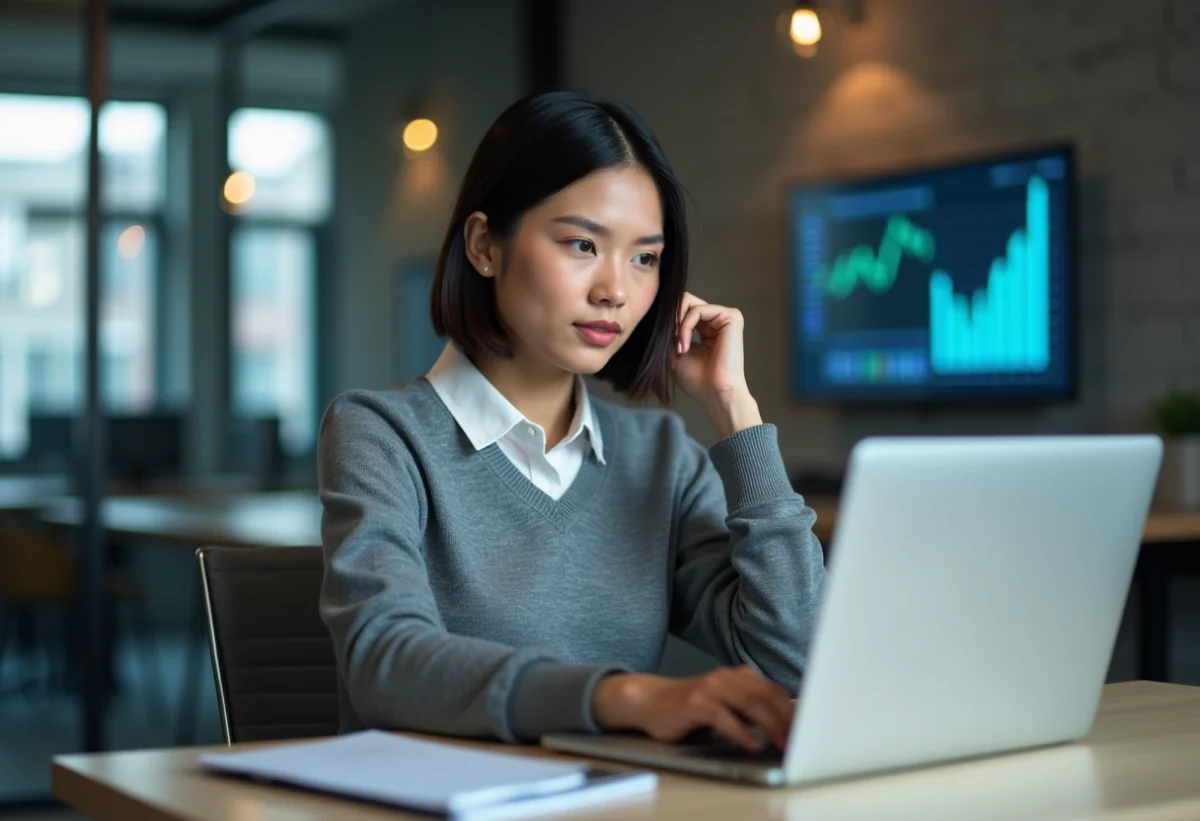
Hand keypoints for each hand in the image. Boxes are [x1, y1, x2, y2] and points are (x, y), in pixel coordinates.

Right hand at [590, 666, 794, 751]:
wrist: (649, 701)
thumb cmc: (689, 707)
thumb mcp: (724, 703)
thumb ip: (749, 709)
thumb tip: (782, 726)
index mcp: (737, 676)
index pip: (773, 690)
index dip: (792, 710)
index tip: (807, 729)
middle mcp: (725, 678)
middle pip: (766, 696)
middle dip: (786, 720)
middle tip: (799, 741)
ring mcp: (710, 688)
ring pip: (750, 703)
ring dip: (770, 726)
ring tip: (782, 744)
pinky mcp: (695, 703)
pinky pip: (724, 717)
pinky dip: (741, 732)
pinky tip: (750, 744)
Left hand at [672, 292, 762, 436]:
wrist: (715, 394)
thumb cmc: (697, 379)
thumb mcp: (673, 351)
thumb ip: (668, 331)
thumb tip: (659, 312)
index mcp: (705, 327)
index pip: (681, 308)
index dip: (667, 322)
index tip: (663, 344)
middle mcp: (716, 319)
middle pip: (684, 300)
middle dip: (671, 320)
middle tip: (670, 343)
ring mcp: (725, 316)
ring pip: (688, 302)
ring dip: (677, 326)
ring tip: (679, 348)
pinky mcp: (732, 317)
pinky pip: (698, 310)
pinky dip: (685, 326)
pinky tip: (685, 345)